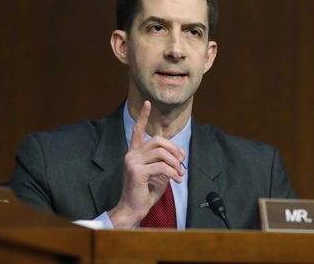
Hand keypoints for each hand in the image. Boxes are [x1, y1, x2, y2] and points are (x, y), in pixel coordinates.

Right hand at [108, 101, 184, 227]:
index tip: (147, 103)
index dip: (143, 116)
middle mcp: (132, 154)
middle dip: (174, 149)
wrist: (134, 209)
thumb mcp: (159, 173)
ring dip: (175, 163)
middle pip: (158, 140)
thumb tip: (180, 153)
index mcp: (135, 152)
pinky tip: (177, 180)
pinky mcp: (136, 171)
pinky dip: (173, 172)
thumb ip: (167, 161)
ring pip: (161, 152)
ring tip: (180, 174)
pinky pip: (161, 166)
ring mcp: (132, 161)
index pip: (138, 130)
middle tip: (181, 162)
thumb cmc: (146, 191)